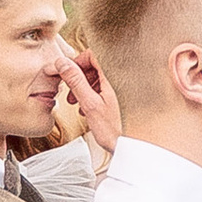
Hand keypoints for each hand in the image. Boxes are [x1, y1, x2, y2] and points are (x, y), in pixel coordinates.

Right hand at [54, 42, 123, 175]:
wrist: (138, 147)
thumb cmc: (118, 130)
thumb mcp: (91, 104)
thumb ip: (76, 81)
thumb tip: (62, 63)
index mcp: (117, 73)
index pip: (94, 54)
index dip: (78, 63)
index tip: (68, 75)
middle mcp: (127, 76)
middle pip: (99, 65)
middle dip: (82, 77)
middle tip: (71, 93)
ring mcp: (131, 85)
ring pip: (104, 77)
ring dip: (89, 87)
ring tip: (80, 104)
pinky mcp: (132, 96)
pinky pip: (113, 87)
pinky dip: (100, 93)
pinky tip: (93, 109)